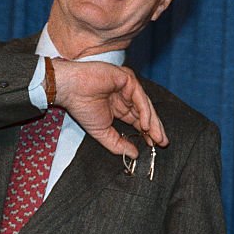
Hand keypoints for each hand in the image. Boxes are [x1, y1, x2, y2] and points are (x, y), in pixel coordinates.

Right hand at [51, 59, 167, 157]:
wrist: (70, 89)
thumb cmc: (82, 107)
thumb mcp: (102, 132)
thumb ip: (118, 144)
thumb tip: (135, 155)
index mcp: (120, 107)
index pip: (139, 120)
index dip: (148, 133)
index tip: (156, 145)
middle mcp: (126, 96)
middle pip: (146, 113)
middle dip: (155, 129)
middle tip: (163, 142)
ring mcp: (128, 86)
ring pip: (146, 105)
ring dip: (152, 122)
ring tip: (156, 137)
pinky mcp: (127, 78)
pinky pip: (139, 97)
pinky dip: (144, 111)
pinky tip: (145, 125)